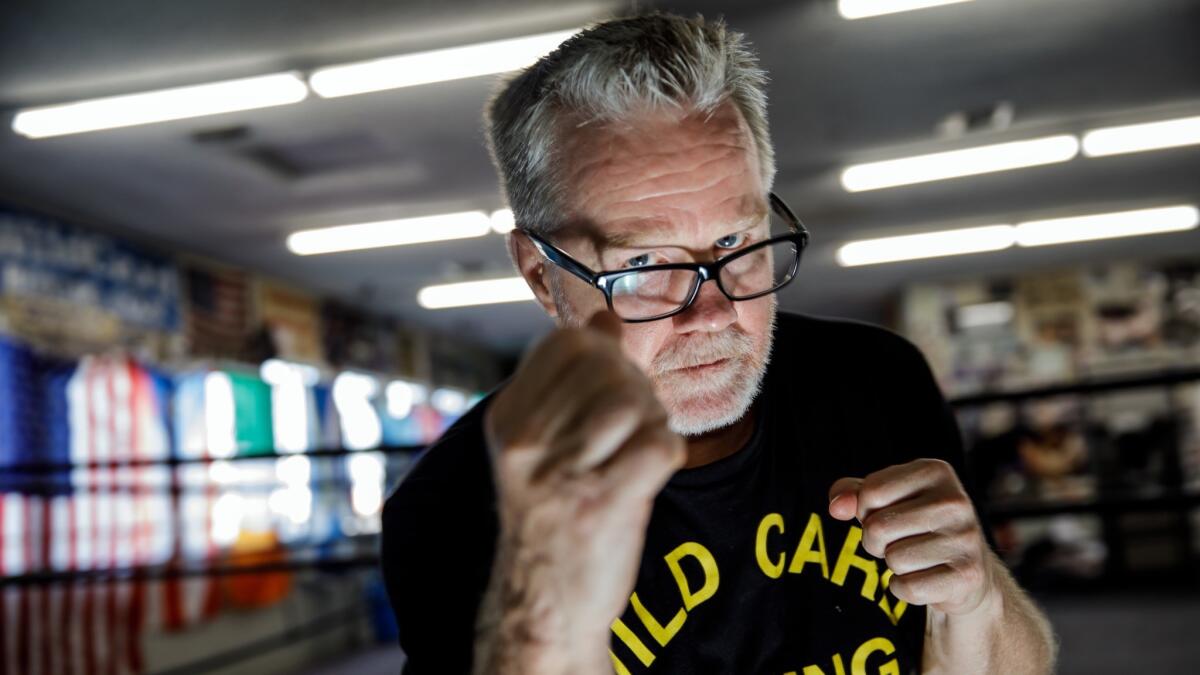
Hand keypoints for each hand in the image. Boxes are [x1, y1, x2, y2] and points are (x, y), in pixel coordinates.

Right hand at [481, 310, 685, 667]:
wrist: (545, 600)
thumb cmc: (552, 512)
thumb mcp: (544, 441)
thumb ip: (573, 380)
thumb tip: (604, 318)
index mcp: (510, 420)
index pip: (569, 342)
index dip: (605, 353)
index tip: (608, 388)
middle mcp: (528, 444)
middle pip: (608, 368)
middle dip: (635, 388)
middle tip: (630, 426)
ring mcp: (564, 475)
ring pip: (636, 402)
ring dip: (652, 421)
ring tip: (637, 449)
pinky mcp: (605, 504)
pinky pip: (661, 444)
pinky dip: (668, 453)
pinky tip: (649, 475)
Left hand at [828, 459, 993, 616]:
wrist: (966, 572)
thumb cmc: (917, 527)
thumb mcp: (885, 499)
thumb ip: (853, 494)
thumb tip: (837, 507)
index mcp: (935, 471)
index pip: (871, 491)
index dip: (865, 511)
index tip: (887, 515)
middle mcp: (955, 501)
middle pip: (877, 527)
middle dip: (876, 542)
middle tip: (899, 542)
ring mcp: (965, 538)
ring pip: (893, 559)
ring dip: (894, 565)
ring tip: (918, 558)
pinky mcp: (967, 575)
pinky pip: (908, 587)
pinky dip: (906, 589)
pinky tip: (927, 578)